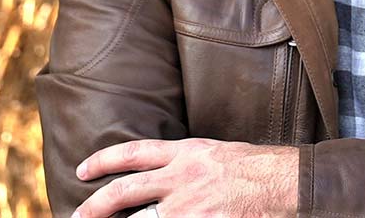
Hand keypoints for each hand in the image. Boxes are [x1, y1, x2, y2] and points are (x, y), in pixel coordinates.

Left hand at [73, 138, 298, 217]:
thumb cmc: (258, 167)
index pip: (134, 153)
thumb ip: (186, 163)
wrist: (288, 182)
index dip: (103, 160)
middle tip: (76, 217)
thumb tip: (161, 177)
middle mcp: (182, 178)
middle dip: (95, 206)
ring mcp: (190, 206)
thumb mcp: (216, 153)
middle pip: (126, 191)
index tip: (82, 170)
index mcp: (186, 153)